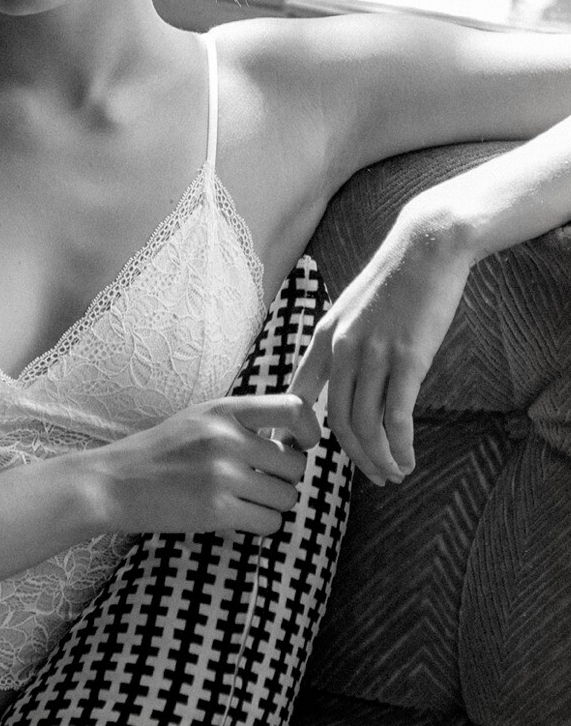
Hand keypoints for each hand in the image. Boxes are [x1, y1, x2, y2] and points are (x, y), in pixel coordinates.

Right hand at [95, 394, 320, 536]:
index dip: (309, 429)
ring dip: (271, 504)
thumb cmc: (157, 453)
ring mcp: (222, 474)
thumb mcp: (197, 419)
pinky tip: (235, 517)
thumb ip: (240, 423)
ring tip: (242, 500)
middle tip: (257, 482)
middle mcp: (226, 437)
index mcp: (223, 410)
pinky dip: (259, 525)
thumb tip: (294, 438)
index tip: (302, 443)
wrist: (113, 483)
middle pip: (295, 464)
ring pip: (286, 496)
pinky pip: (270, 522)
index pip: (292, 408)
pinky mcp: (218, 509)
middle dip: (283, 478)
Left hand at [290, 210, 471, 484]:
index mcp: (324, 337)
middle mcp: (342, 348)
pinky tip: (407, 460)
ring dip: (379, 459)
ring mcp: (374, 354)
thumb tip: (340, 381)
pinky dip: (400, 447)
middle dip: (354, 456)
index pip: (299, 395)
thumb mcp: (352, 310)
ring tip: (393, 475)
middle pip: (337, 421)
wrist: (426, 248)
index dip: (300, 431)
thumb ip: (342, 345)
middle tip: (372, 477)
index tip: (307, 456)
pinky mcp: (408, 359)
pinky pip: (397, 417)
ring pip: (366, 425)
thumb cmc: (394, 281)